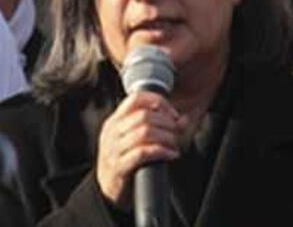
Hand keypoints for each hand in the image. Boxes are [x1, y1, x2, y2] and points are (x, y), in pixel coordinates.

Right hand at [95, 91, 187, 206]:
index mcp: (115, 121)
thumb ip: (161, 128)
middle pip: (144, 115)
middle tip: (176, 133)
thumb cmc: (126, 163)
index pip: (136, 99)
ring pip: (144, 132)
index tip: (173, 114)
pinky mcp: (119, 167)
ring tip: (174, 144)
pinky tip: (171, 154)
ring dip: (166, 137)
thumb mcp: (138, 141)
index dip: (158, 102)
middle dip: (166, 123)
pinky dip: (161, 152)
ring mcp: (113, 149)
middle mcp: (112, 132)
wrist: (109, 193)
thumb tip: (184, 120)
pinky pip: (142, 153)